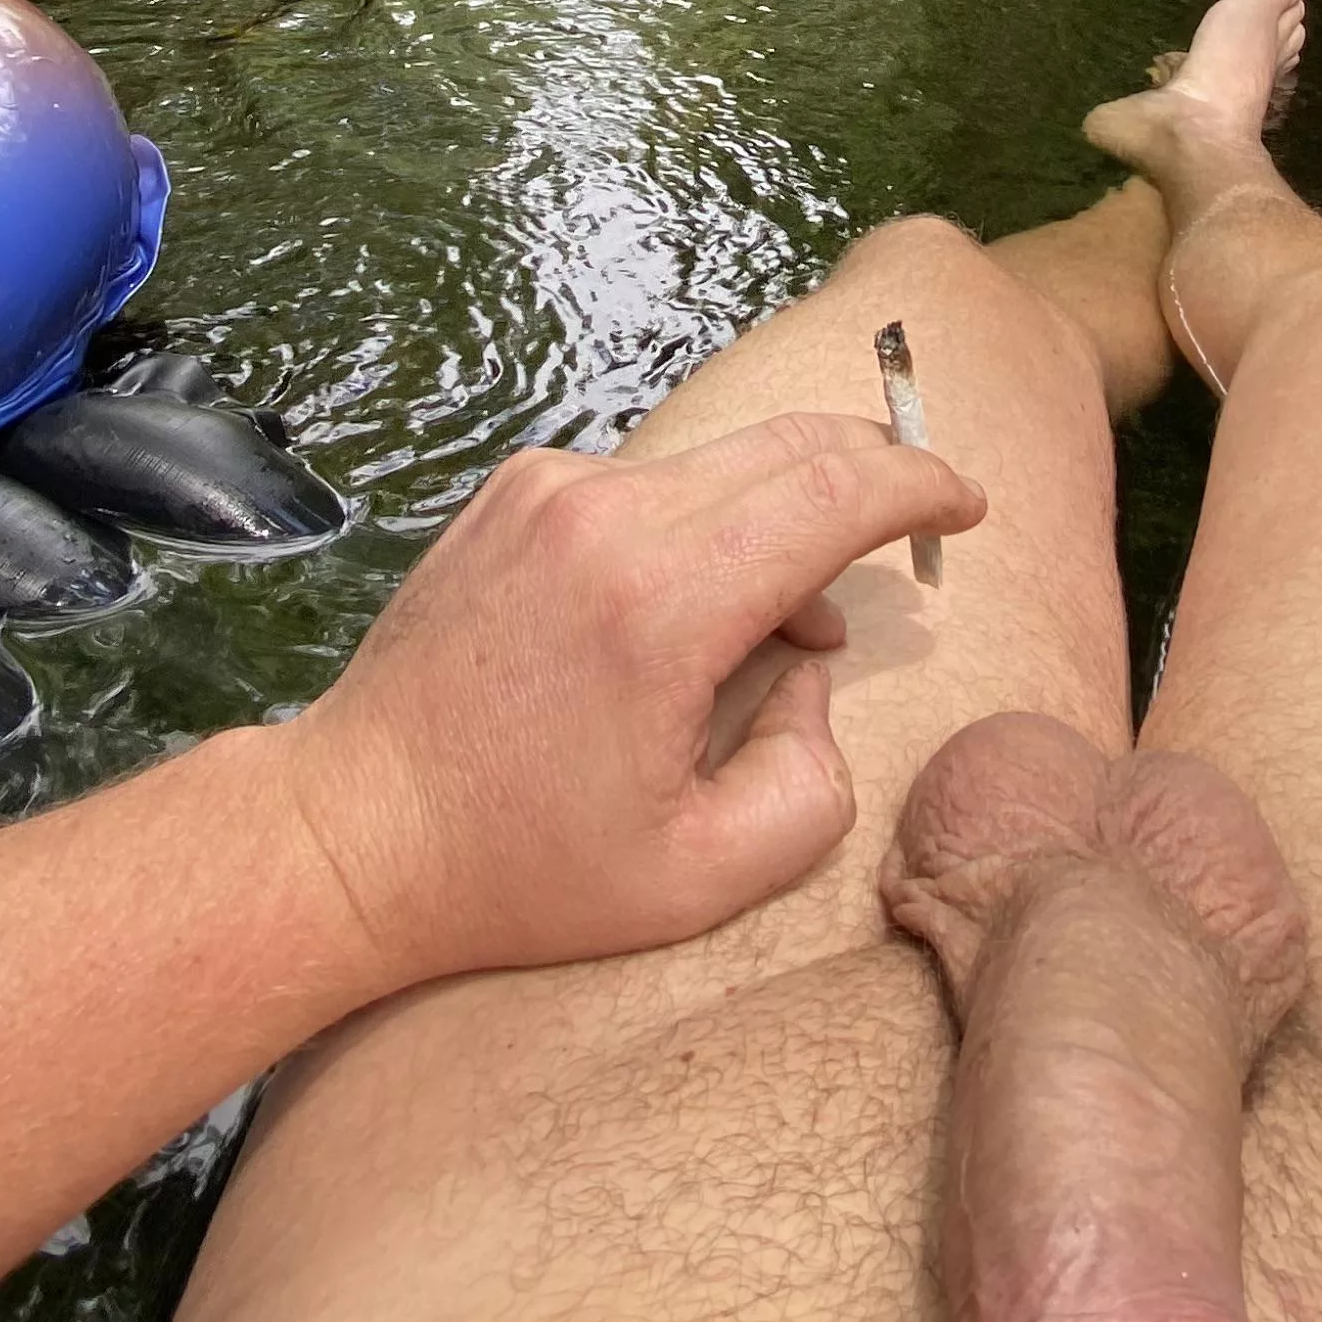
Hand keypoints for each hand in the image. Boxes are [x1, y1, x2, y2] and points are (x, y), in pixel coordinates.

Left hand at [287, 409, 984, 991]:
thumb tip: (810, 669)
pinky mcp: (516, 492)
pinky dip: (705, 522)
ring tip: (793, 620)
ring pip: (721, 462)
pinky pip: (651, 482)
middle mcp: (606, 514)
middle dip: (875, 472)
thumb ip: (811, 781)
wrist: (354, 828)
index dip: (922, 488)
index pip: (835, 490)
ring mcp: (551, 490)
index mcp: (661, 601)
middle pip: (790, 448)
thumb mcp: (702, 874)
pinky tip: (697, 608)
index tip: (967, 509)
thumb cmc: (521, 869)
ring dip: (786, 512)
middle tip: (923, 518)